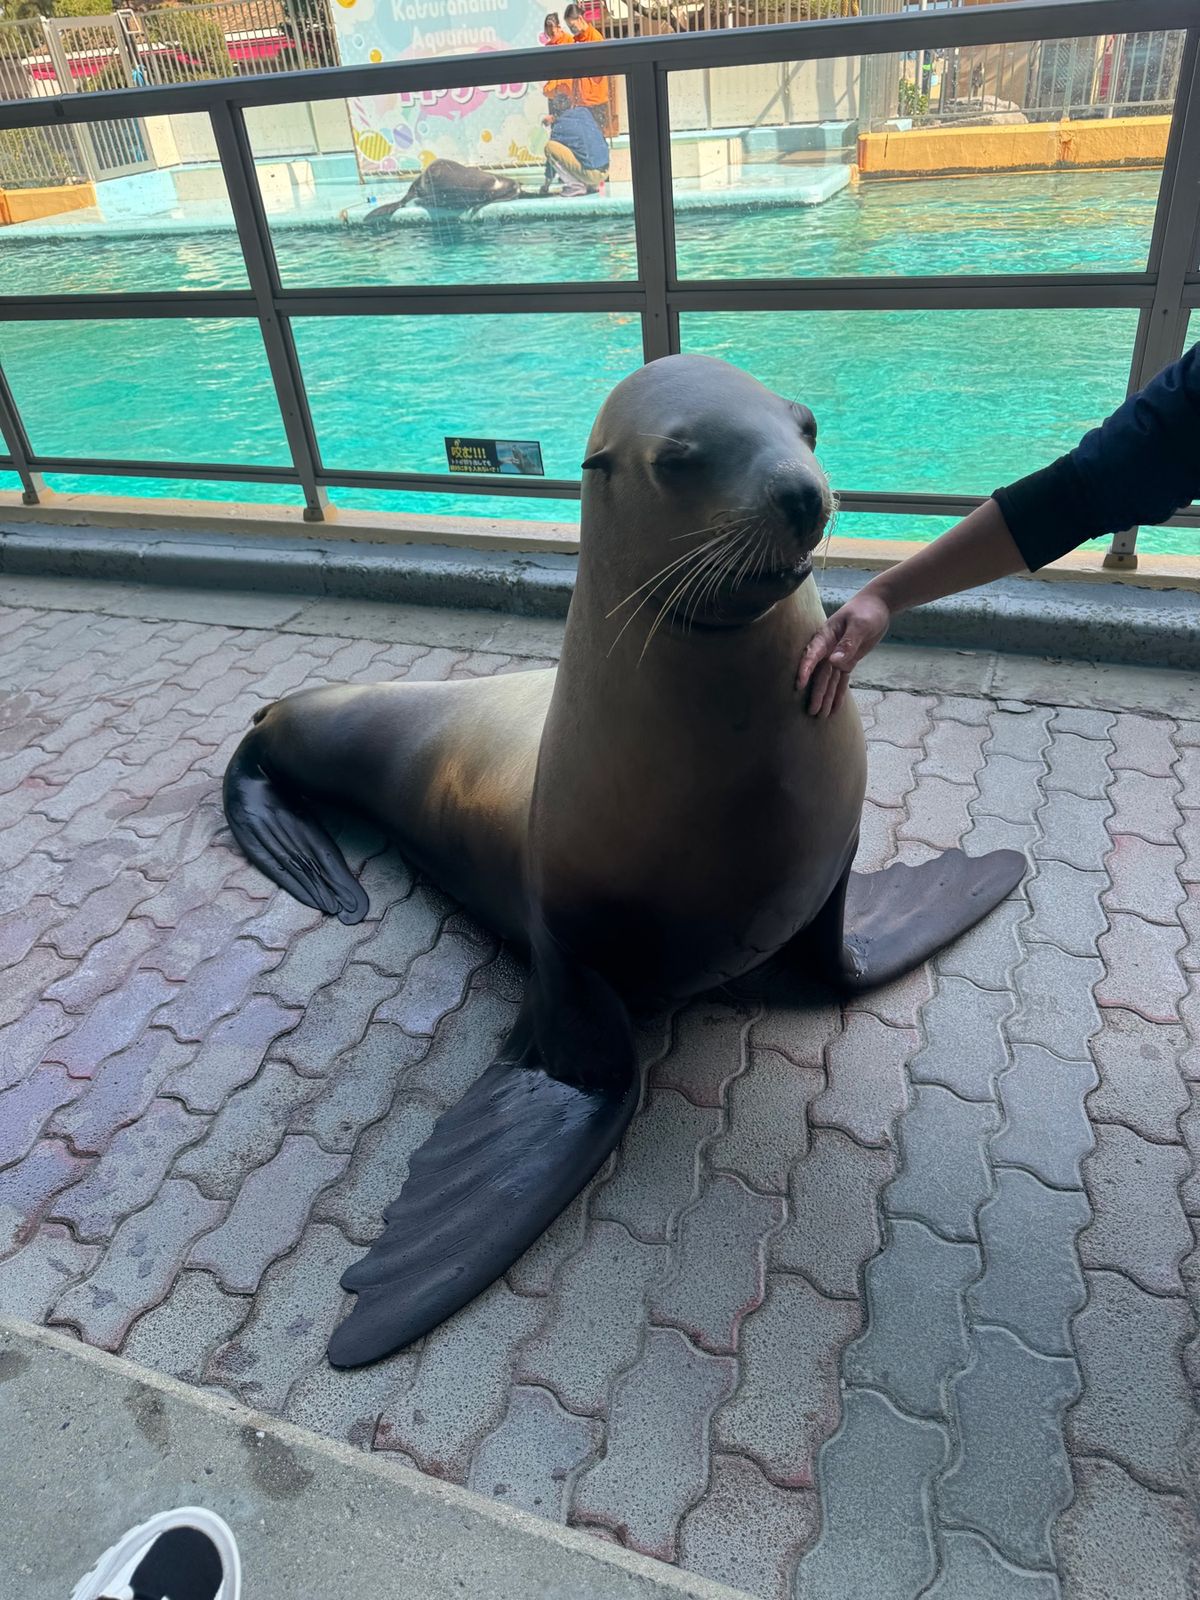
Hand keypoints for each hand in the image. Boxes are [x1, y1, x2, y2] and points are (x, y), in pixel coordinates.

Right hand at [796, 588, 891, 716]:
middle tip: (812, 710)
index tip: (799, 684)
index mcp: (827, 636)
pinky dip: (838, 693)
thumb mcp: (861, 625)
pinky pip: (841, 680)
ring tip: (820, 715)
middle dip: (816, 692)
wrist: (877, 606)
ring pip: (829, 680)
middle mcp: (828, 648)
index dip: (806, 669)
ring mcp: (837, 656)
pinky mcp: (847, 661)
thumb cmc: (867, 611)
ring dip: (825, 696)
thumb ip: (849, 643)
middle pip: (820, 673)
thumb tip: (835, 661)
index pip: (813, 654)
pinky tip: (834, 708)